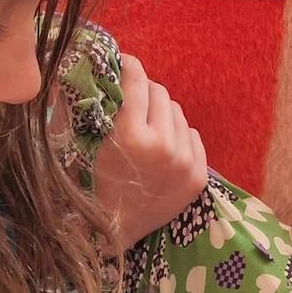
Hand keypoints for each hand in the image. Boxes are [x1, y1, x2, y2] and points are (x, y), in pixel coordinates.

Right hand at [92, 54, 208, 246]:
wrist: (116, 231)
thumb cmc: (97, 186)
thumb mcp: (92, 145)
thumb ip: (101, 110)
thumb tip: (101, 72)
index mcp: (131, 136)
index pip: (137, 82)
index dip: (130, 66)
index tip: (126, 61)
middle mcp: (163, 145)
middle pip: (160, 93)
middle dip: (145, 91)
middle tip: (134, 98)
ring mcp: (185, 161)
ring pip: (178, 113)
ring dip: (163, 114)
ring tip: (149, 127)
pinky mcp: (199, 174)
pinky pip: (193, 134)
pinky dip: (179, 134)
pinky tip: (165, 146)